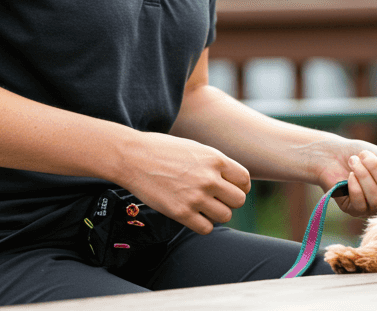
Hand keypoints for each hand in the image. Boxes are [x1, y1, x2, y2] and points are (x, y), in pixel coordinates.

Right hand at [117, 132, 250, 234]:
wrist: (132, 157)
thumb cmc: (162, 150)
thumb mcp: (195, 148)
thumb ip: (215, 163)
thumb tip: (231, 180)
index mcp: (215, 159)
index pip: (244, 180)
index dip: (240, 186)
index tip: (230, 188)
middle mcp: (209, 178)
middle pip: (239, 200)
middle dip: (229, 201)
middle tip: (216, 199)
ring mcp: (196, 197)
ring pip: (225, 216)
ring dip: (216, 214)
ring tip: (203, 207)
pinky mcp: (181, 213)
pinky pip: (206, 228)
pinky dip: (203, 224)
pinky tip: (193, 215)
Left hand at [317, 144, 376, 217]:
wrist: (332, 153)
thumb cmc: (360, 153)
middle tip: (365, 156)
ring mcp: (369, 208)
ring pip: (375, 200)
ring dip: (364, 177)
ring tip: (354, 161)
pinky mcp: (353, 210)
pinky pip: (360, 205)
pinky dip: (355, 187)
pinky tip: (349, 176)